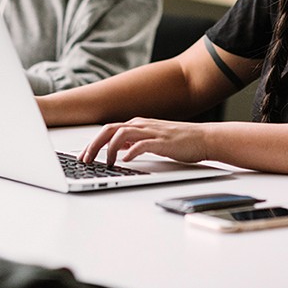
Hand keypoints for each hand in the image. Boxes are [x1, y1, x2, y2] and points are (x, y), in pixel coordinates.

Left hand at [79, 117, 209, 166]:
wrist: (204, 138)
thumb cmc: (180, 141)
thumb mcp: (151, 139)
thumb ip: (135, 141)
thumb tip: (119, 148)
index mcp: (137, 125)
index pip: (108, 130)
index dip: (92, 142)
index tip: (83, 156)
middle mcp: (141, 125)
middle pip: (109, 130)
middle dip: (93, 145)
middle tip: (85, 160)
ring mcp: (151, 132)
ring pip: (121, 134)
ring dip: (110, 149)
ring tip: (107, 163)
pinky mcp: (162, 142)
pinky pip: (141, 144)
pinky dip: (130, 152)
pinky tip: (125, 161)